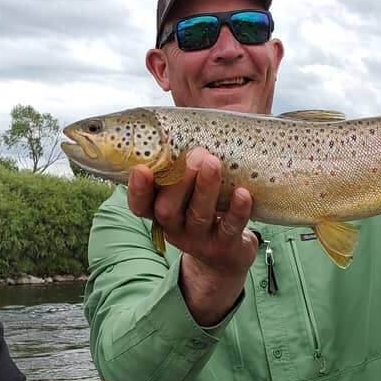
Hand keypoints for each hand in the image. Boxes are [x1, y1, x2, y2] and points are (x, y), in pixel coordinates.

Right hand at [128, 148, 257, 325]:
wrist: (226, 256)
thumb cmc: (204, 208)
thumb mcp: (188, 192)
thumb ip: (181, 166)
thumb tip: (183, 124)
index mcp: (160, 212)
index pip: (140, 205)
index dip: (137, 189)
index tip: (141, 168)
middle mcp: (175, 227)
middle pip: (167, 209)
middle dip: (179, 182)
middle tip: (196, 155)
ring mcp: (199, 239)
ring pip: (199, 216)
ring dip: (206, 189)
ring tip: (213, 163)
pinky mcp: (224, 246)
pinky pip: (230, 228)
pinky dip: (236, 210)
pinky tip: (243, 193)